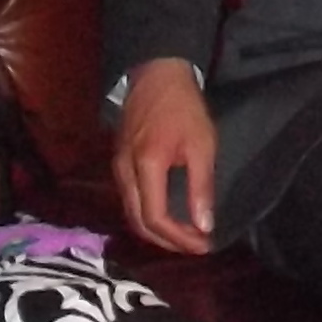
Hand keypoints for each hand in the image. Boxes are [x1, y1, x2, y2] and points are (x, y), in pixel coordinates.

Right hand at [112, 59, 217, 254]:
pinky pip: (130, 200)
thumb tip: (204, 226)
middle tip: (195, 247)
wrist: (157, 74)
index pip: (155, 218)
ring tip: (184, 236)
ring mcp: (118, 167)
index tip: (203, 245)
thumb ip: (201, 187)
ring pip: (131, 213)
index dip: (179, 239)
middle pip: (139, 223)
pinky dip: (148, 215)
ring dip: (157, 230)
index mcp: (145, 166)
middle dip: (167, 241)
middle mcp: (124, 172)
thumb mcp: (202, 145)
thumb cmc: (183, 107)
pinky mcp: (119, 162)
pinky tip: (168, 215)